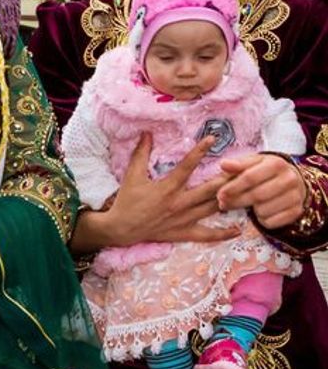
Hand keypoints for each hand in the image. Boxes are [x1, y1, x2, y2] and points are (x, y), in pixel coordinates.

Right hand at [71, 133, 236, 252]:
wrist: (121, 228)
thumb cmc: (127, 201)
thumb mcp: (132, 175)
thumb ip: (141, 154)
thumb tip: (146, 134)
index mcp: (168, 187)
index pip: (187, 166)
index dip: (200, 151)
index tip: (213, 139)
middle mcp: (180, 203)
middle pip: (210, 189)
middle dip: (228, 179)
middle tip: (244, 169)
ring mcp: (184, 219)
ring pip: (213, 209)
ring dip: (230, 200)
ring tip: (247, 192)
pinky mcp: (184, 232)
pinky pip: (207, 234)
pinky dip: (223, 233)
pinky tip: (237, 229)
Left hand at [218, 153, 306, 228]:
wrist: (293, 180)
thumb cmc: (266, 171)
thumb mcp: (253, 162)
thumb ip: (238, 164)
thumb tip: (224, 165)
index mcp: (276, 164)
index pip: (250, 177)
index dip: (233, 187)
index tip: (220, 194)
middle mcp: (289, 179)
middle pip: (256, 195)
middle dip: (236, 201)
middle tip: (224, 204)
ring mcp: (295, 196)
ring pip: (263, 210)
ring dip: (250, 210)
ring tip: (248, 204)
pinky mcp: (297, 211)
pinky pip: (271, 222)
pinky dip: (261, 220)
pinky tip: (260, 211)